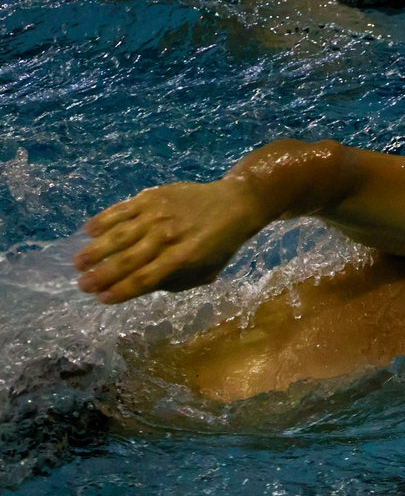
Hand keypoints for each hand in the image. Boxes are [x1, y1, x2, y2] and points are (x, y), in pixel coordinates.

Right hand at [74, 178, 264, 303]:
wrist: (235, 204)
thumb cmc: (220, 244)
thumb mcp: (204, 271)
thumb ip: (173, 281)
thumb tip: (138, 286)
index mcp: (182, 259)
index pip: (143, 280)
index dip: (120, 291)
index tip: (102, 299)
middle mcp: (167, 237)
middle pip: (126, 260)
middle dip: (101, 275)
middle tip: (82, 285)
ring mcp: (158, 214)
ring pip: (118, 235)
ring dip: (95, 250)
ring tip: (78, 263)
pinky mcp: (153, 196)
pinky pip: (122, 209)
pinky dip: (104, 220)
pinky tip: (89, 231)